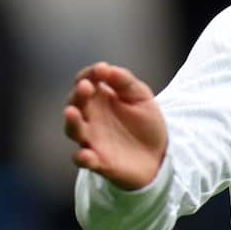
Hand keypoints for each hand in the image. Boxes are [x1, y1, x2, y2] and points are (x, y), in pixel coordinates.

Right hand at [63, 62, 166, 190]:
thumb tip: (106, 68)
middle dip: (78, 94)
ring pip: (73, 130)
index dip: (89, 74)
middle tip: (86, 86)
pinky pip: (83, 160)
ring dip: (72, 122)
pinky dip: (82, 158)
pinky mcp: (98, 161)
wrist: (159, 155)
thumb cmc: (146, 123)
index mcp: (100, 98)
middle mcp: (91, 117)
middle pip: (75, 103)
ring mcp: (92, 139)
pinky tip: (87, 154)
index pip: (86, 81)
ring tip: (72, 112)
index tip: (100, 70)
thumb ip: (125, 82)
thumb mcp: (141, 97)